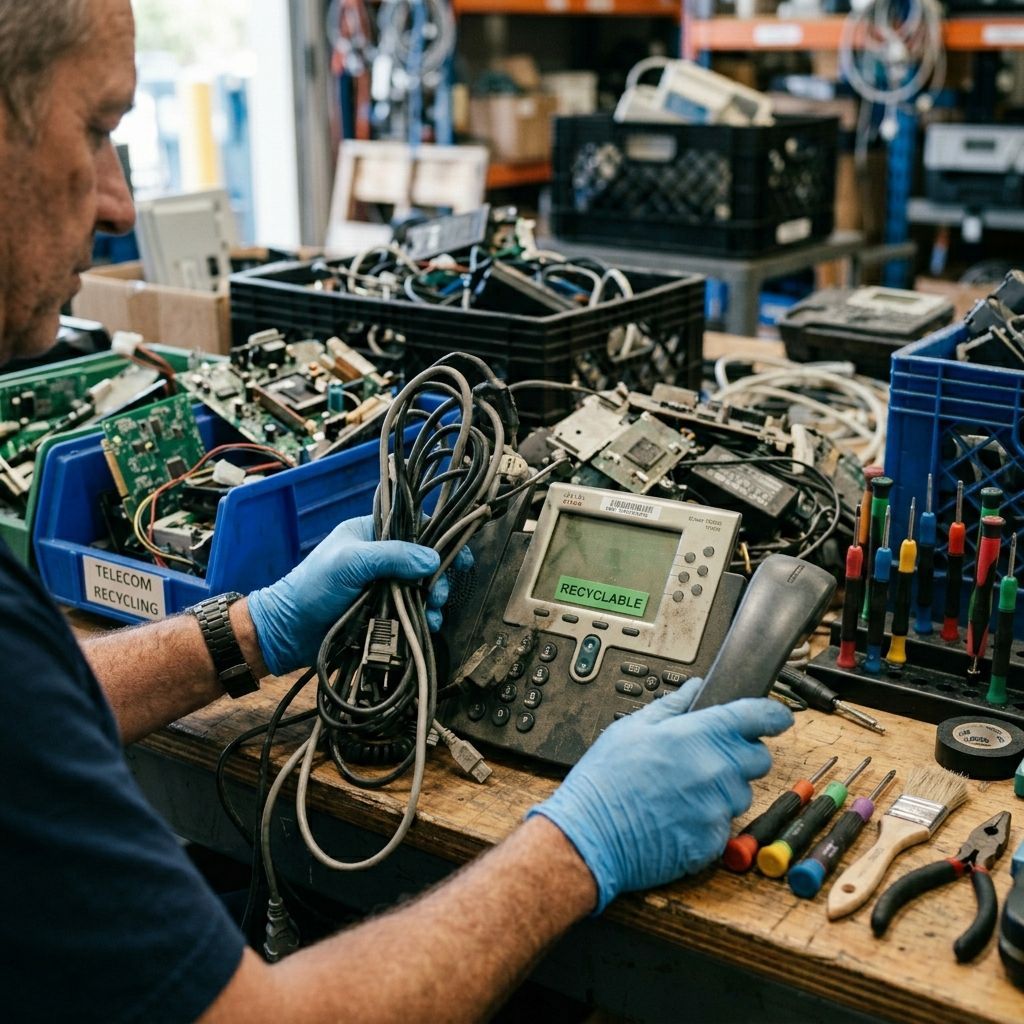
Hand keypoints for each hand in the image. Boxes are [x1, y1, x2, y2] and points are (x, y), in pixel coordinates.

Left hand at [248, 515, 457, 675]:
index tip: (459, 558)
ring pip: (422, 588)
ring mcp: (382, 585)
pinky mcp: (382, 611)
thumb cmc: (312, 587)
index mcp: (371, 533)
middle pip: (424, 560)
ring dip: (434, 600)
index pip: (415, 527)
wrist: (288, 631)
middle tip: (440, 595)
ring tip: (434, 613)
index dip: (440, 540)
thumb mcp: (351, 563)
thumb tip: (432, 559)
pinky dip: (424, 618)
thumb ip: (391, 556)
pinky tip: (427, 626)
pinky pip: (412, 610)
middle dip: (438, 577)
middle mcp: (380, 557)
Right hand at [528, 679, 792, 912]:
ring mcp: (718, 809)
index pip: (756, 717)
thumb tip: (695, 689)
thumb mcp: (632, 728)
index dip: (771, 714)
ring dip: (722, 789)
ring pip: (741, 794)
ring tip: (682, 789)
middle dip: (741, 755)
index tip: (777, 716)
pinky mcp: (713, 842)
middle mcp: (717, 772)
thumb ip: (672, 707)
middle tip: (707, 757)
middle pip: (758, 759)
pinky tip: (677, 814)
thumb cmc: (605, 782)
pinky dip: (708, 819)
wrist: (591, 837)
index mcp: (699, 736)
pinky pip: (724, 824)